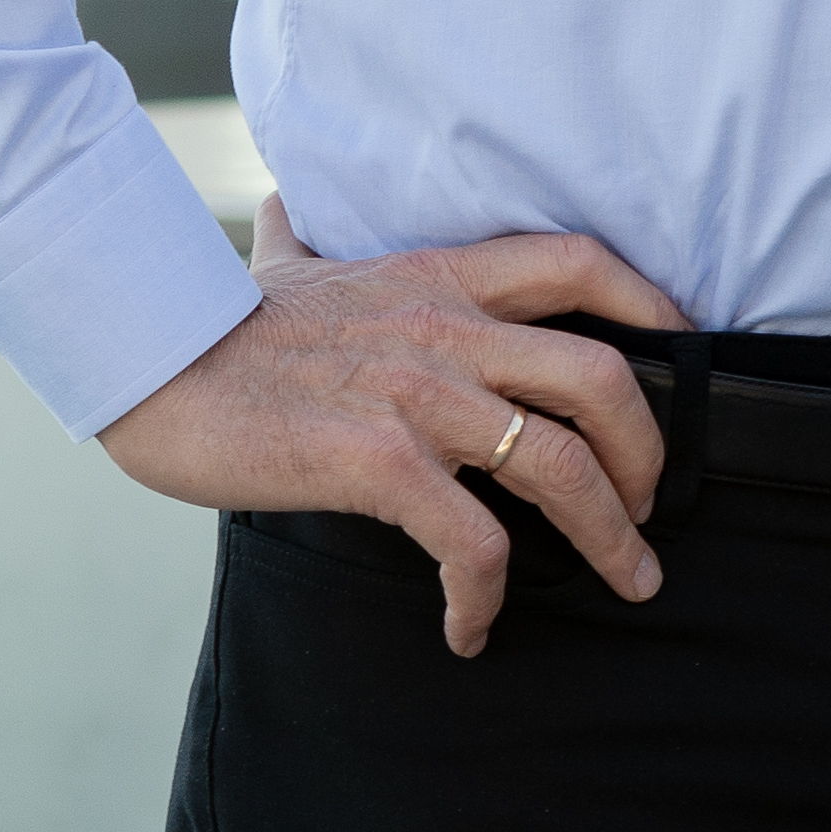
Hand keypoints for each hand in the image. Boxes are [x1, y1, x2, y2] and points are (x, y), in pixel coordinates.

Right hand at [97, 189, 690, 656]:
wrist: (143, 364)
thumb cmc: (214, 325)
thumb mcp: (287, 265)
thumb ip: (311, 238)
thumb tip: (292, 204)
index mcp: (443, 277)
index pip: (583, 264)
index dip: (654, 304)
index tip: (687, 357)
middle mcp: (448, 331)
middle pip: (603, 380)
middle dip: (652, 452)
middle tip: (652, 507)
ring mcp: (418, 397)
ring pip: (560, 464)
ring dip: (609, 534)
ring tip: (625, 577)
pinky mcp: (376, 463)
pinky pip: (472, 538)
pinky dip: (488, 592)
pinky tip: (473, 628)